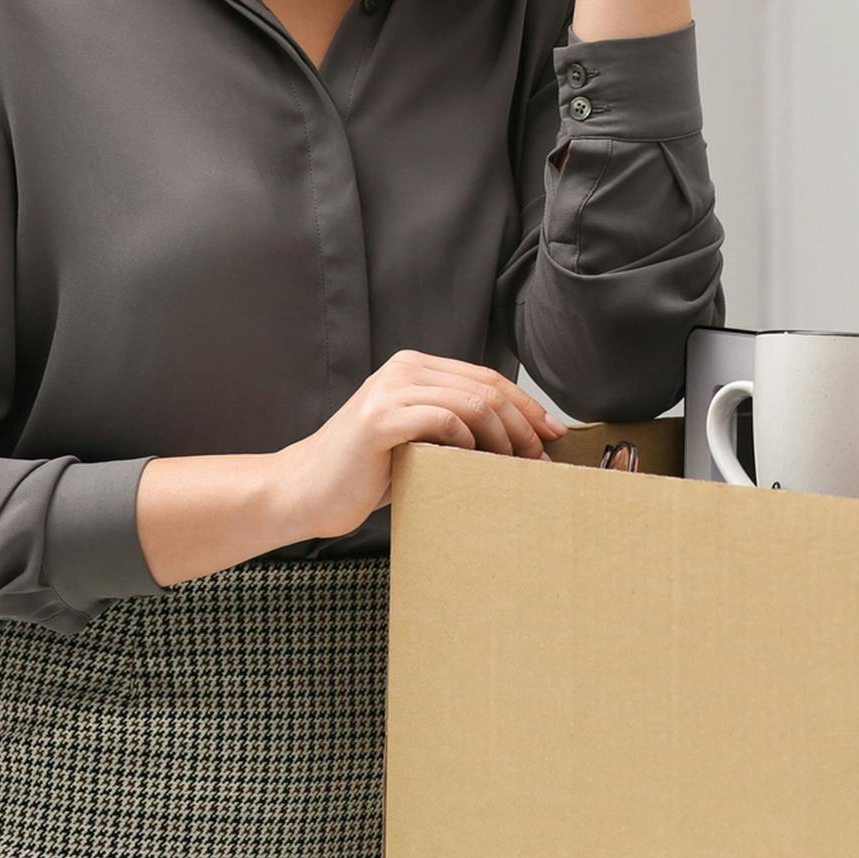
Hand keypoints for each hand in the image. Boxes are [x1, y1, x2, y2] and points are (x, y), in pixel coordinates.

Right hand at [270, 349, 567, 541]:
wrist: (304, 491)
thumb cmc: (366, 472)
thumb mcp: (418, 438)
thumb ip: (455, 425)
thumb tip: (522, 438)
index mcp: (416, 366)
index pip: (487, 378)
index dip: (527, 405)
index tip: (554, 434)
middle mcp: (405, 367)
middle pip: (487, 388)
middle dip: (524, 423)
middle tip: (543, 458)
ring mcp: (391, 389)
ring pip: (473, 402)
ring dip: (505, 437)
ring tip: (518, 467)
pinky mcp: (380, 418)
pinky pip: (443, 420)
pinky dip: (469, 442)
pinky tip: (476, 463)